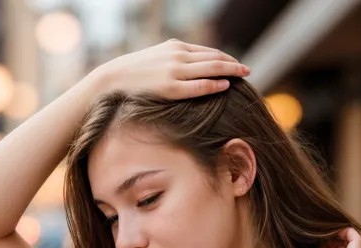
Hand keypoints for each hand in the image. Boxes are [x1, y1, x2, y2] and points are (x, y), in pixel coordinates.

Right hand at [91, 39, 248, 99]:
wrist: (113, 78)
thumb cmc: (134, 72)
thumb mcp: (157, 58)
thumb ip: (174, 60)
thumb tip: (189, 67)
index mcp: (175, 47)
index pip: (208, 51)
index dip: (225, 58)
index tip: (236, 64)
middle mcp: (178, 55)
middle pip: (214, 57)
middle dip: (233, 63)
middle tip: (247, 70)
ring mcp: (175, 71)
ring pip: (210, 68)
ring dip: (230, 71)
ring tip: (243, 76)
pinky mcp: (170, 87)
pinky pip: (199, 85)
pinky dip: (214, 84)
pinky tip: (226, 86)